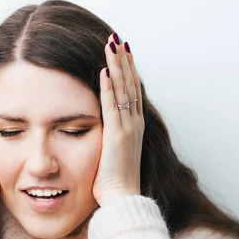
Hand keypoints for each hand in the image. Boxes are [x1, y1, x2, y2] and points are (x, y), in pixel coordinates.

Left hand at [92, 33, 144, 207]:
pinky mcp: (116, 135)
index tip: (123, 53)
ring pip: (124, 89)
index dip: (128, 71)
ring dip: (118, 65)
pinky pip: (112, 105)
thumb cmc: (115, 182)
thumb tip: (104, 131)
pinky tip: (105, 69)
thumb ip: (111, 138)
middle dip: (124, 61)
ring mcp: (127, 128)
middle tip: (118, 40)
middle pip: (130, 84)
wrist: (122, 199)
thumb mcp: (114, 154)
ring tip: (112, 45)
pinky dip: (109, 86)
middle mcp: (134, 123)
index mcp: (134, 126)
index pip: (132, 92)